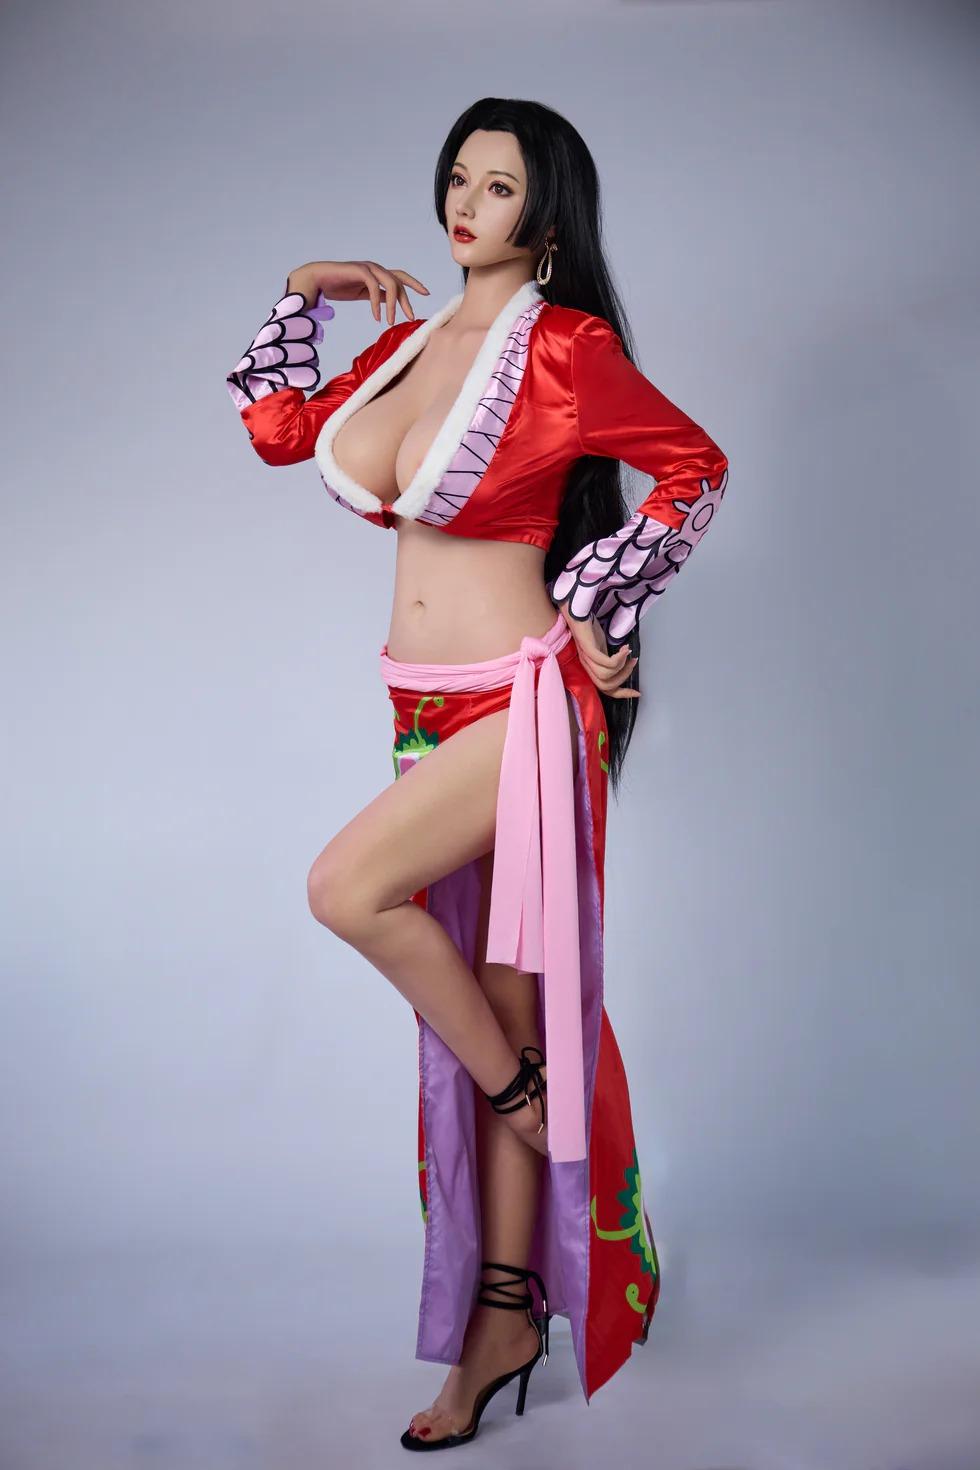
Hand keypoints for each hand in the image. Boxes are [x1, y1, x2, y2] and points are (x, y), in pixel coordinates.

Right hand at [285, 260, 428, 325]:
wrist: (316, 280)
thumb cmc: (336, 286)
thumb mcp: (361, 294)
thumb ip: (376, 296)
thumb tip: (390, 302)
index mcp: (376, 274)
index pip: (400, 277)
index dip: (414, 284)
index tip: (426, 293)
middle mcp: (374, 268)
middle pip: (399, 281)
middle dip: (407, 299)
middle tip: (411, 316)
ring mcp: (367, 268)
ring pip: (390, 284)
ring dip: (393, 304)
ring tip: (391, 322)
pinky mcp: (359, 271)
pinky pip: (374, 287)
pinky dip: (377, 303)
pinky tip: (376, 317)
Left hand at [557, 605, 639, 698]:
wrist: (577, 612)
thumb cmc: (590, 629)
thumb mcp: (603, 647)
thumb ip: (610, 658)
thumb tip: (625, 663)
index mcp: (591, 668)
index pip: (605, 689)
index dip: (622, 694)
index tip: (637, 693)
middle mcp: (587, 666)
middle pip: (606, 685)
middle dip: (624, 677)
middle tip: (632, 662)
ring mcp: (587, 658)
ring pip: (605, 676)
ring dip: (622, 667)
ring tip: (628, 653)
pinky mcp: (588, 649)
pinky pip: (605, 663)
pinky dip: (619, 659)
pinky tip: (625, 649)